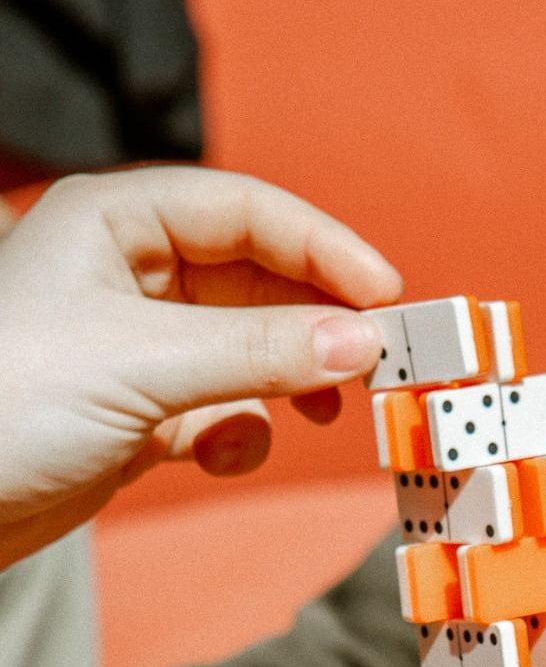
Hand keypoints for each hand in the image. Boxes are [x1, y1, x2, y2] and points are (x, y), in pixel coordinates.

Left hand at [0, 166, 399, 565]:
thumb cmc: (8, 407)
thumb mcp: (143, 367)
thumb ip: (258, 352)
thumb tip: (362, 342)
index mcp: (114, 221)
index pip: (246, 210)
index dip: (323, 247)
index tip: (386, 295)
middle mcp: (129, 273)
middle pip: (259, 280)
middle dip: (314, 324)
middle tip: (377, 362)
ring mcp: (139, 345)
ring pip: (249, 349)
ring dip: (285, 384)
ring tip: (322, 413)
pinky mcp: (142, 410)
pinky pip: (222, 408)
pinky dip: (237, 434)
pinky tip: (219, 455)